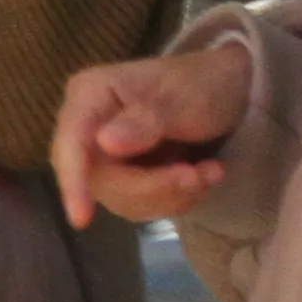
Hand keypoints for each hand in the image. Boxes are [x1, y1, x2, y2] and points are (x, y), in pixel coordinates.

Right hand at [55, 36, 255, 228]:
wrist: (231, 88)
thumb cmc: (204, 83)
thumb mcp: (185, 97)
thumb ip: (147, 119)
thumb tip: (106, 143)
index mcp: (89, 95)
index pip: (70, 145)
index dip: (74, 183)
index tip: (83, 219)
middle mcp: (87, 127)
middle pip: (98, 180)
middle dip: (153, 187)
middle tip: (200, 176)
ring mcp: (105, 155)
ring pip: (122, 199)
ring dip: (172, 194)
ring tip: (212, 171)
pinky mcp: (126, 175)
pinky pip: (141, 203)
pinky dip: (176, 197)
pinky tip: (204, 176)